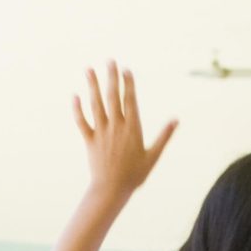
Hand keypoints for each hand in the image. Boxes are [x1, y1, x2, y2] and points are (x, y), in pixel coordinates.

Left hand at [73, 61, 176, 196]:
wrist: (112, 190)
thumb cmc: (135, 175)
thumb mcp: (153, 156)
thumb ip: (164, 137)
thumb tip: (176, 120)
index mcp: (132, 128)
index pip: (130, 100)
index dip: (128, 83)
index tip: (126, 69)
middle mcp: (116, 126)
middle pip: (112, 96)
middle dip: (111, 77)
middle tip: (110, 60)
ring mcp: (101, 132)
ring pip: (95, 104)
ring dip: (92, 85)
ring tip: (89, 69)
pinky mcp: (90, 140)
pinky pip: (81, 121)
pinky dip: (77, 109)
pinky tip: (74, 95)